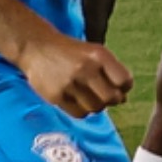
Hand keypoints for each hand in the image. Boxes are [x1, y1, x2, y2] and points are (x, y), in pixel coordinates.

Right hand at [17, 32, 134, 119]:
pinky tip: (79, 102)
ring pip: (96, 108)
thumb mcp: (95, 52)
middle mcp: (85, 68)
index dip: (125, 88)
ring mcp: (69, 83)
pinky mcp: (55, 96)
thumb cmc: (71, 52)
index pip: (124, 81)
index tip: (120, 88)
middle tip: (106, 97)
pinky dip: (82, 110)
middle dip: (113, 100)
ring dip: (97, 106)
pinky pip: (79, 113)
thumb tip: (124, 98)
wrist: (36, 47)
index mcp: (99, 55)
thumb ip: (111, 71)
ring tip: (90, 98)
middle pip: (111, 97)